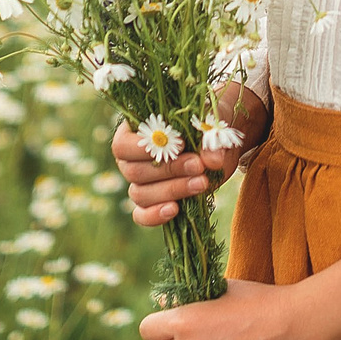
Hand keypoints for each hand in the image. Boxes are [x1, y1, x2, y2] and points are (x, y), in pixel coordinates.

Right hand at [115, 83, 267, 227]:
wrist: (218, 144)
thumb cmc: (206, 124)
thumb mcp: (210, 123)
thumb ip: (210, 137)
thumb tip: (213, 159)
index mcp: (135, 133)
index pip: (122, 145)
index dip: (145, 149)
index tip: (181, 144)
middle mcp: (131, 159)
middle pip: (133, 172)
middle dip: (169, 170)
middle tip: (198, 166)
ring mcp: (141, 183)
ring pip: (140, 194)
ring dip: (172, 190)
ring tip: (202, 183)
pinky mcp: (154, 202)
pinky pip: (142, 215)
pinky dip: (155, 216)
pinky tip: (175, 210)